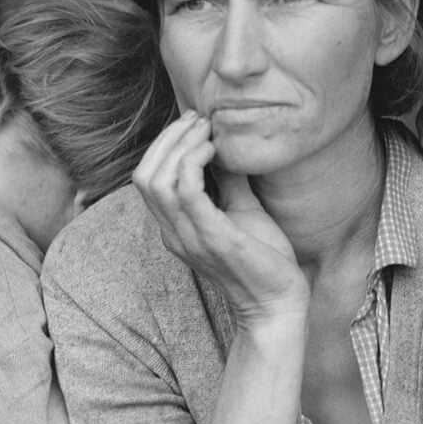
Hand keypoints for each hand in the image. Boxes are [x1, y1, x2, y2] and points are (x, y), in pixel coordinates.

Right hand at [133, 111, 308, 321]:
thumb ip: (229, 181)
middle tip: (199, 120)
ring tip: (207, 130)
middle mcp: (174, 234)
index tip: (194, 123)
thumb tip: (228, 145)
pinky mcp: (213, 239)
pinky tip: (215, 150)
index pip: (146, 179)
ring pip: (157, 180)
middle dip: (168, 138)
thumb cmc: (263, 260)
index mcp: (175, 228)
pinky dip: (195, 162)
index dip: (163, 144)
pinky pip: (187, 192)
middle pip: (144, 175)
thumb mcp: (242, 211)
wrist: (278, 303)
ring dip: (180, 145)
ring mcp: (189, 238)